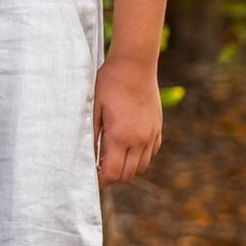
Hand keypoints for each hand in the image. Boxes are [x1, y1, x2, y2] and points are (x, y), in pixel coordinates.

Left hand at [92, 54, 162, 184]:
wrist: (135, 65)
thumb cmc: (109, 84)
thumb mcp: (93, 109)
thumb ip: (90, 137)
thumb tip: (87, 159)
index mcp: (121, 137)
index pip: (113, 173)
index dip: (101, 181)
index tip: (92, 179)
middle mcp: (140, 140)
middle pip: (128, 175)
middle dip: (113, 177)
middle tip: (100, 171)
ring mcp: (151, 134)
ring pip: (142, 166)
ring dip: (127, 169)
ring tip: (113, 160)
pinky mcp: (158, 127)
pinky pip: (151, 153)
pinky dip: (140, 157)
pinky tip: (128, 148)